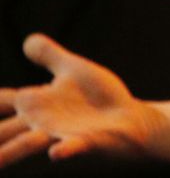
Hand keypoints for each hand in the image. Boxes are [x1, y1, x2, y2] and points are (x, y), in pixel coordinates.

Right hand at [0, 35, 160, 165]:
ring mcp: (61, 134)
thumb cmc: (101, 98)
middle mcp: (40, 123)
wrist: (132, 119)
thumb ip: (50, 56)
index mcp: (35, 104)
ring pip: (25, 145)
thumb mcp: (72, 70)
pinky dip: (63, 150)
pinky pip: (72, 147)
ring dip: (7, 153)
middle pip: (2, 131)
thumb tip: (27, 39)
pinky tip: (55, 151)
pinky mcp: (86, 142)